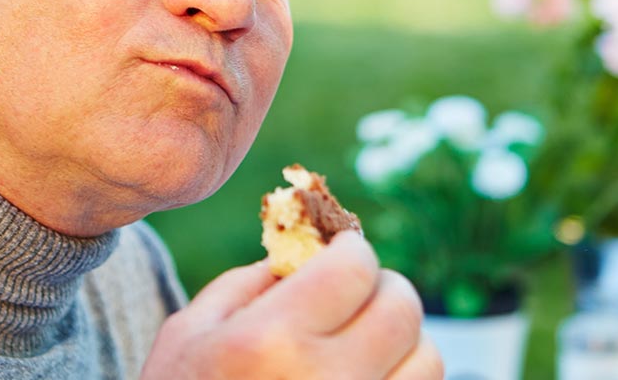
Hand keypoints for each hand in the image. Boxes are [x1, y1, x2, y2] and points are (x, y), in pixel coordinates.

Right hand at [139, 232, 442, 378]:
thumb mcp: (190, 331)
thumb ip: (253, 281)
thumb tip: (313, 250)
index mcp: (270, 342)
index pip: (356, 268)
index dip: (352, 250)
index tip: (343, 252)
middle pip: (401, 308)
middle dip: (382, 288)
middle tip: (359, 292)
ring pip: (427, 360)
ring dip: (403, 341)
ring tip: (365, 343)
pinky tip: (367, 377)